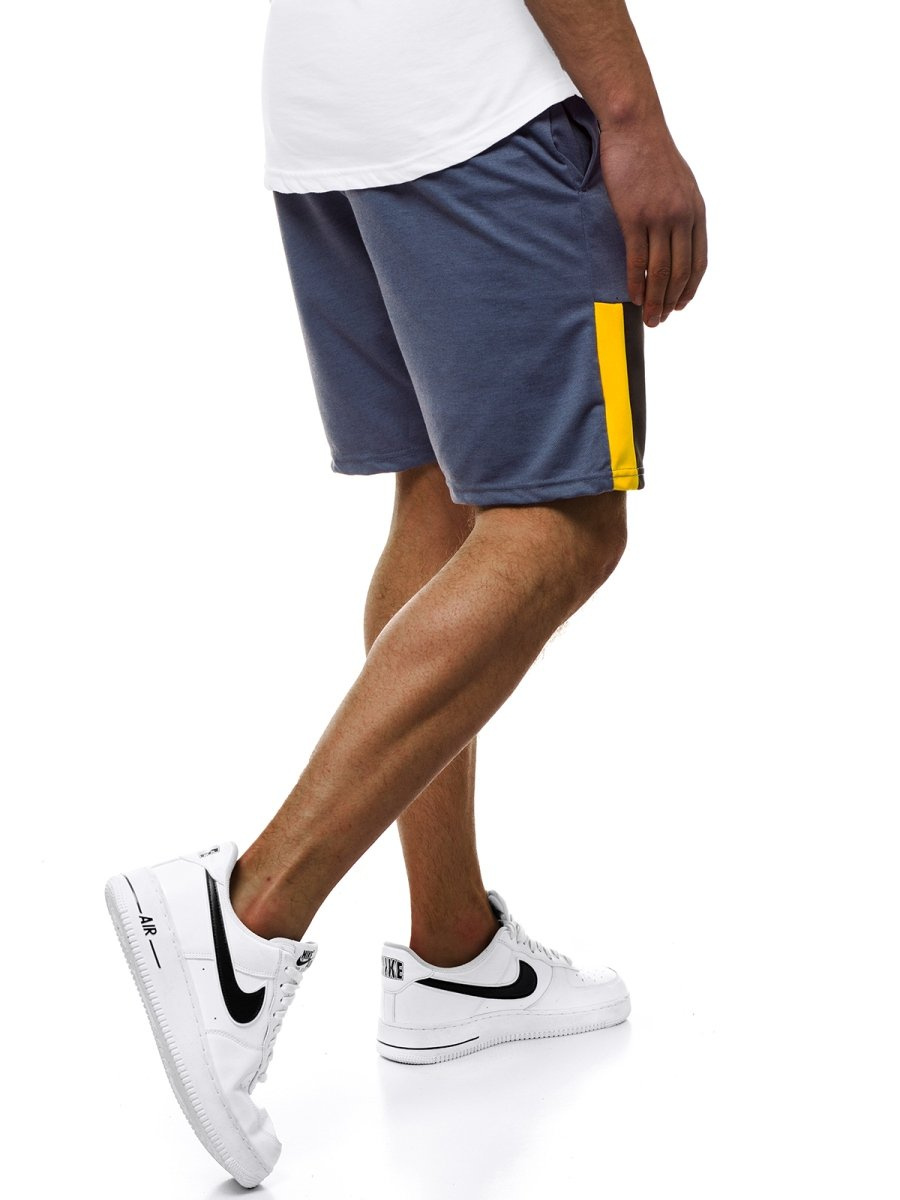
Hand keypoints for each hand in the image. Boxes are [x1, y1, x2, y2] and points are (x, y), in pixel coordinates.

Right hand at [599, 119, 706, 326]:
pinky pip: (637, 259)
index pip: (698, 261)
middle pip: (679, 272)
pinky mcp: (634, 217)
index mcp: (696, 211)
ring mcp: (659, 217)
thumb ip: (681, 211)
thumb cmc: (651, 153)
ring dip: (654, 300)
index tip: (681, 305)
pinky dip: (635, 283)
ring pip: (659, 271)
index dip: (690, 288)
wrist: (635, 127)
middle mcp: (682, 217)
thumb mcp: (680, 183)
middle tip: (661, 320)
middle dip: (671, 301)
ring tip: (648, 318)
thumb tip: (673, 237)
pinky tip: (632, 296)